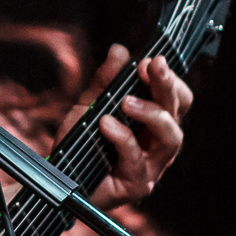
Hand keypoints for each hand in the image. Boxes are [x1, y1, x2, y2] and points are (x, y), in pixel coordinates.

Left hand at [55, 44, 192, 208]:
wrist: (58, 177)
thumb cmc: (81, 144)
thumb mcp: (89, 105)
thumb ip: (104, 81)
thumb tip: (119, 51)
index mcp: (153, 123)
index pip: (178, 98)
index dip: (169, 79)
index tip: (152, 60)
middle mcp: (158, 144)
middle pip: (177, 113)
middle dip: (166, 86)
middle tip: (151, 66)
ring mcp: (151, 166)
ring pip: (171, 138)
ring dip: (151, 113)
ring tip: (126, 101)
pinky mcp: (136, 185)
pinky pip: (137, 160)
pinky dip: (123, 139)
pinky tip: (106, 124)